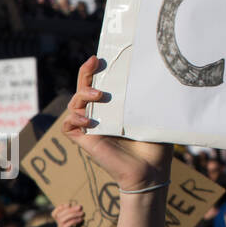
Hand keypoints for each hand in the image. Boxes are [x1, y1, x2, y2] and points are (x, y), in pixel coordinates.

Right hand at [53, 202, 85, 226]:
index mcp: (62, 226)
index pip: (54, 215)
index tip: (68, 204)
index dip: (59, 208)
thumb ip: (77, 217)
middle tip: (80, 207)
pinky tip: (81, 220)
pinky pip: (65, 226)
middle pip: (59, 216)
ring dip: (73, 214)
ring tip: (82, 213)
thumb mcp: (80, 224)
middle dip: (70, 210)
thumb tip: (79, 207)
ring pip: (61, 220)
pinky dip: (73, 221)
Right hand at [63, 56, 171, 190]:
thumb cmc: (155, 143)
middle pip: (84, 88)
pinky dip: (74, 119)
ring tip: (99, 95)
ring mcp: (91, 127)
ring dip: (82, 95)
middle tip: (92, 62)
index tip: (100, 56)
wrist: (151, 170)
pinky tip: (89, 121)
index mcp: (116, 106)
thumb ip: (150, 98)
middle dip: (85, 73)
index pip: (102, 83)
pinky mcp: (85, 141)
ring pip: (74, 104)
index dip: (96, 69)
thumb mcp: (153, 115)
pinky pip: (68, 126)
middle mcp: (101, 114)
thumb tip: (157, 75)